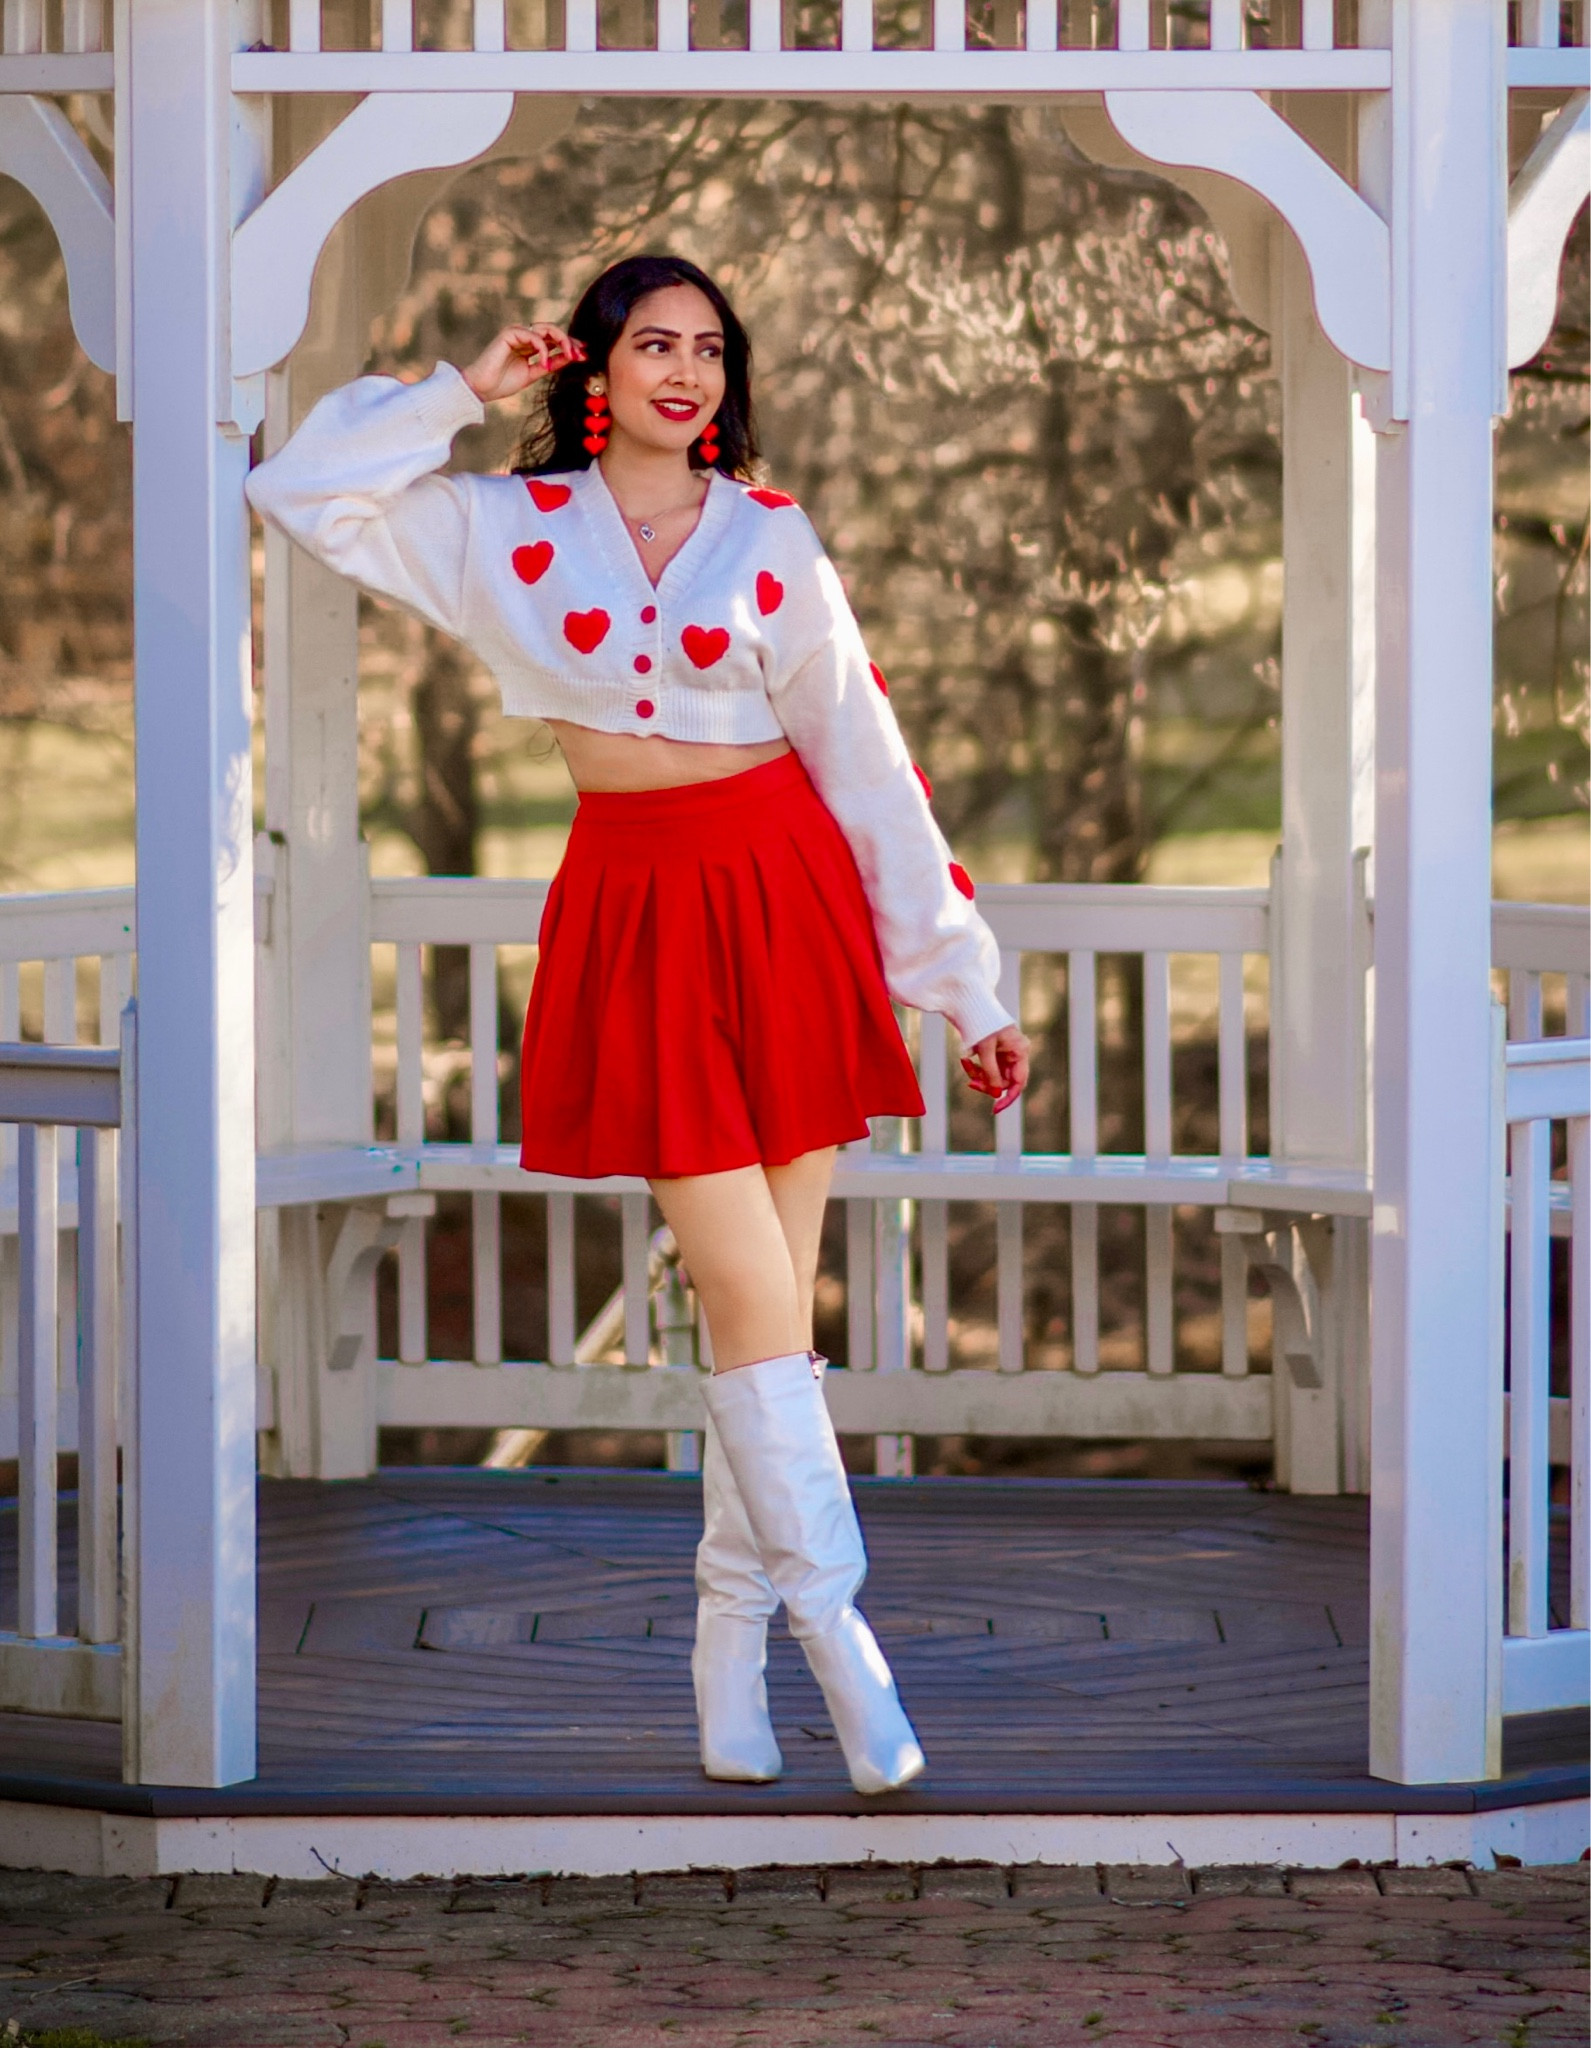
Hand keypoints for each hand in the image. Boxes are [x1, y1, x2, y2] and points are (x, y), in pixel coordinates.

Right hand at [461, 323, 585, 404]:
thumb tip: (571, 357)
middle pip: (553, 331)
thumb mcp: (534, 373)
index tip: (585, 355)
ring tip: (570, 356)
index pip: (554, 339)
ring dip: (561, 341)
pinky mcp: (509, 333)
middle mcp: (524, 335)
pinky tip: (545, 363)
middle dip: (569, 341)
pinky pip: (533, 336)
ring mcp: (517, 332)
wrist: (482, 388)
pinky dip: (543, 349)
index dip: (570, 345)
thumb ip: (550, 364)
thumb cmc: (503, 382)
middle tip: (580, 355)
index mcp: (530, 344)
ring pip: (546, 329)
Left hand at [961, 1025, 1030, 1114]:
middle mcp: (1016, 1053)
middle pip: (1004, 1081)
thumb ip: (991, 1072)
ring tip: (964, 1062)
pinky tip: (965, 1059)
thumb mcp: (985, 1049)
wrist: (969, 1003)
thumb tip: (996, 1094)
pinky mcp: (995, 1052)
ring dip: (978, 1075)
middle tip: (970, 1083)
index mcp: (1020, 1051)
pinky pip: (987, 1068)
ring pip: (993, 1076)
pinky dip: (976, 1067)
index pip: (1018, 1082)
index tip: (994, 1110)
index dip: (1008, 1098)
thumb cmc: (980, 1023)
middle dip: (986, 1083)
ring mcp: (1006, 1053)